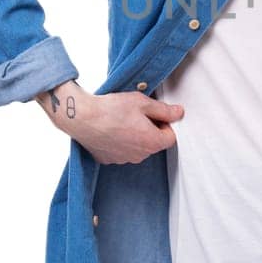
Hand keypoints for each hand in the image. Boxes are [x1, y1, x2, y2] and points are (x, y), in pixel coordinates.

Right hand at [37, 80, 183, 164]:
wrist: (82, 118)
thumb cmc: (112, 108)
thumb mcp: (143, 103)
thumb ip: (164, 110)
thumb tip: (179, 113)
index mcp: (152, 142)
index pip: (170, 137)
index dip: (164, 124)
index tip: (153, 115)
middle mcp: (140, 155)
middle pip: (153, 143)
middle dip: (149, 130)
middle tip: (135, 115)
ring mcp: (123, 160)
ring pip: (137, 148)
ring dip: (134, 137)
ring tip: (120, 121)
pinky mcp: (109, 160)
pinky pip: (121, 151)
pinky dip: (119, 142)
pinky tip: (110, 130)